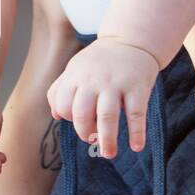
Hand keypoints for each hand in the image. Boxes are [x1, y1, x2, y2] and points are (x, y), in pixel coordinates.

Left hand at [47, 38, 159, 156]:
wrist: (131, 40)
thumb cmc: (99, 61)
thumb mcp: (75, 68)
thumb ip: (61, 89)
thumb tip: (56, 116)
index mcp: (76, 76)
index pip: (63, 105)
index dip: (68, 118)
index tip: (79, 123)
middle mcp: (94, 80)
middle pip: (82, 113)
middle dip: (84, 132)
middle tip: (91, 141)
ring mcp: (116, 84)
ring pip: (107, 116)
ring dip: (107, 139)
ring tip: (109, 153)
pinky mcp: (137, 88)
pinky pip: (136, 114)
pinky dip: (137, 133)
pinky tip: (137, 147)